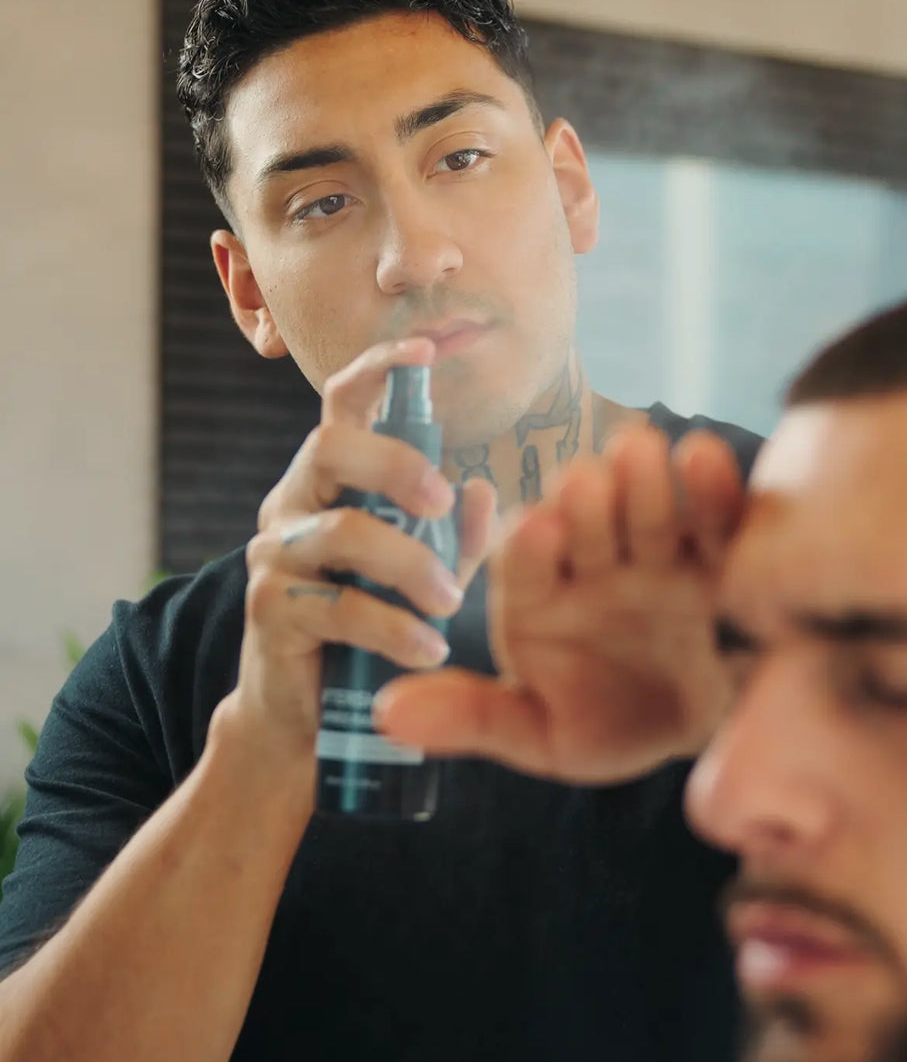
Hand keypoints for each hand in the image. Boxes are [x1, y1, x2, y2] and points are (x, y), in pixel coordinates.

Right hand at [212, 338, 495, 765]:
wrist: (307, 711)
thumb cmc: (370, 626)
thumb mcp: (423, 574)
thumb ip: (451, 536)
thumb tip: (478, 490)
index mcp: (330, 482)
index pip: (341, 406)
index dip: (377, 370)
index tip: (425, 350)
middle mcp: (294, 505)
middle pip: (331, 447)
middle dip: (396, 463)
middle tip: (442, 501)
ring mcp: (276, 556)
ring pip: (342, 532)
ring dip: (408, 563)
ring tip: (450, 604)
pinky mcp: (272, 612)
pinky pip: (339, 606)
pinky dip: (392, 626)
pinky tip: (428, 647)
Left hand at [374, 422, 743, 782]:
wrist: (694, 737)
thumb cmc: (605, 726)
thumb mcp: (538, 734)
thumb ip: (470, 718)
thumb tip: (387, 715)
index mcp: (539, 596)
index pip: (527, 564)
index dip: (532, 546)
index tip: (535, 526)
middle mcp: (592, 563)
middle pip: (588, 523)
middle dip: (588, 502)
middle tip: (586, 478)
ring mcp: (654, 553)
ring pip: (648, 510)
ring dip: (643, 481)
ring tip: (640, 449)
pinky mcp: (714, 554)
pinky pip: (713, 520)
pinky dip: (711, 489)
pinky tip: (703, 455)